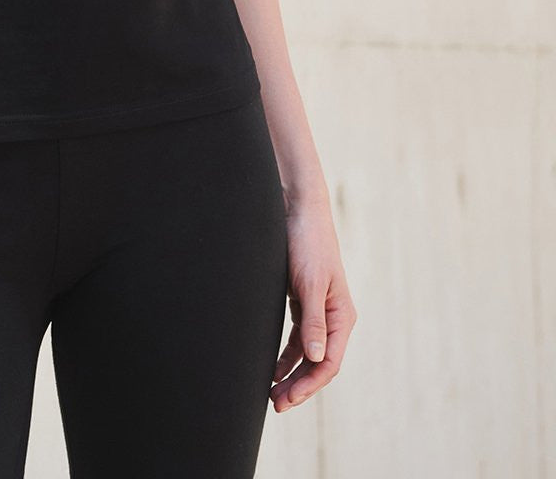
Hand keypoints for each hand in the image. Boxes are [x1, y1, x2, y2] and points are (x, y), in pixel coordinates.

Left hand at [270, 196, 356, 413]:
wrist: (297, 210)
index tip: (287, 399)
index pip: (329, 363)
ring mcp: (317, 310)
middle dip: (299, 386)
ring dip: (291, 374)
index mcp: (342, 316)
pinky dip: (286, 355)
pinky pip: (297, 338)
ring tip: (272, 394)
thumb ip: (313, 321)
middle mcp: (333, 317)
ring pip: (306, 353)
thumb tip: (318, 360)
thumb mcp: (310, 283)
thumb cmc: (307, 243)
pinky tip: (272, 368)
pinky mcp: (302, 301)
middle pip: (318, 363)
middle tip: (275, 404)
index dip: (309, 384)